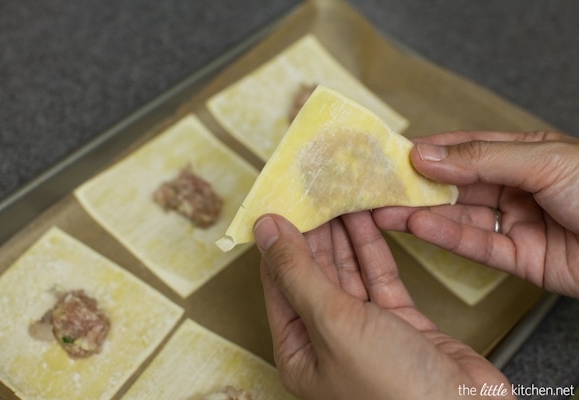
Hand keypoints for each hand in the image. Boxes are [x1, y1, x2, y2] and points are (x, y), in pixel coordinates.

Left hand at [254, 212, 512, 399]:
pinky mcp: (401, 323)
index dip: (279, 242)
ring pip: (347, 272)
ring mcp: (366, 332)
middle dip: (312, 233)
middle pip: (313, 275)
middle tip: (312, 192)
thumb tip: (266, 229)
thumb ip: (298, 273)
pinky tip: (364, 219)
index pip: (279, 283)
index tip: (281, 202)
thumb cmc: (393, 388)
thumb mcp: (333, 324)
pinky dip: (372, 248)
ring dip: (341, 235)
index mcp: (299, 350)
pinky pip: (379, 278)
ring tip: (336, 196)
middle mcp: (329, 341)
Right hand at [374, 131, 578, 296]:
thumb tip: (426, 154)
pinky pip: (475, 246)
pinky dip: (445, 236)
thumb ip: (480, 158)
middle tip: (376, 186)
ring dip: (420, 213)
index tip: (390, 153)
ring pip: (458, 217)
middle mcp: (513, 188)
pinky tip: (417, 226)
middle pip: (454, 186)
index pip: (463, 149)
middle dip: (415, 186)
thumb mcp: (542, 160)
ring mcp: (514, 224)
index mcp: (522, 155)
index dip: (426, 151)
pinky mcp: (518, 259)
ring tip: (383, 209)